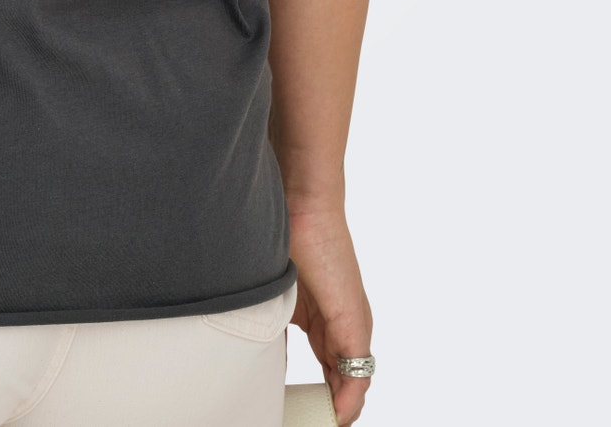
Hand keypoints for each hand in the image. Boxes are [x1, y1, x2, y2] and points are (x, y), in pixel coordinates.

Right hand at [287, 201, 372, 425]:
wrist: (301, 206)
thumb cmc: (285, 237)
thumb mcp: (275, 294)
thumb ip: (270, 325)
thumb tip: (254, 356)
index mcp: (326, 321)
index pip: (330, 372)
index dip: (318, 397)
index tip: (298, 412)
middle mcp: (344, 328)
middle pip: (342, 383)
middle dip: (327, 408)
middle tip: (306, 421)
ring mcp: (352, 327)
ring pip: (352, 383)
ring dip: (337, 409)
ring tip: (319, 424)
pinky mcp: (354, 324)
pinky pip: (357, 375)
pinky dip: (348, 400)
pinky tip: (336, 416)